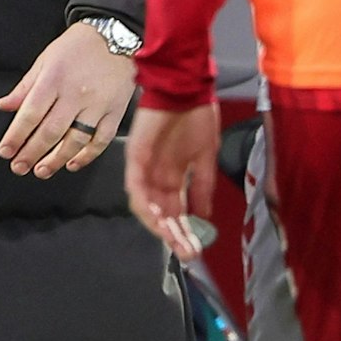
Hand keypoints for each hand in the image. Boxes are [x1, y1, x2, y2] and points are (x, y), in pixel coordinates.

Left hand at [0, 22, 136, 179]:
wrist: (114, 34)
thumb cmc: (76, 46)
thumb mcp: (45, 60)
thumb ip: (25, 86)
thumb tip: (4, 106)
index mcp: (53, 79)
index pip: (30, 114)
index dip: (15, 136)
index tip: (6, 151)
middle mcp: (75, 94)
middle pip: (50, 132)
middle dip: (31, 153)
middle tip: (19, 167)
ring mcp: (97, 105)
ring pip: (75, 140)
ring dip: (56, 160)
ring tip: (41, 170)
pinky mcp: (115, 111)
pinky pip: (101, 140)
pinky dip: (87, 156)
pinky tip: (73, 164)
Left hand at [124, 103, 219, 261]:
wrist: (187, 87)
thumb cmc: (197, 116)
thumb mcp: (205, 156)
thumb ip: (202, 187)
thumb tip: (204, 216)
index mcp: (174, 176)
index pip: (177, 211)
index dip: (186, 231)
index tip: (197, 249)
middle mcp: (157, 175)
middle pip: (162, 213)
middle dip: (175, 235)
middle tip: (188, 253)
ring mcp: (144, 166)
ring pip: (146, 204)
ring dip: (159, 224)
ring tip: (175, 241)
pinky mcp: (135, 155)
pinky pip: (136, 186)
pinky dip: (145, 204)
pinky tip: (157, 219)